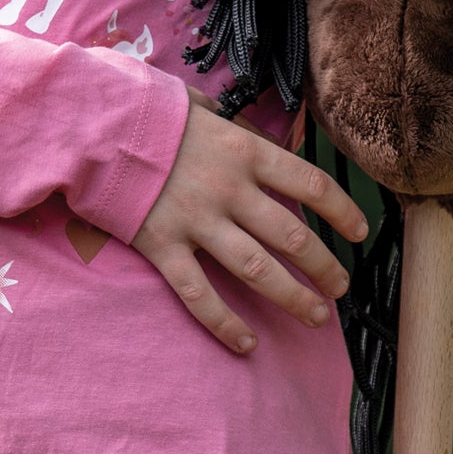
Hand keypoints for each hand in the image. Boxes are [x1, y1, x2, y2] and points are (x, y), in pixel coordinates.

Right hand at [132, 93, 368, 355]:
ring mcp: (197, 221)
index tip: (360, 232)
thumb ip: (232, 128)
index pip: (310, 185)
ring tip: (315, 317)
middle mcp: (229, 189)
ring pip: (258, 269)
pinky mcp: (163, 247)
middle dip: (325, 266)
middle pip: (292, 236)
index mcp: (244, 151)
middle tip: (340, 287)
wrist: (92, 127)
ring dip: (293, 296)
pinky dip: (226, 323)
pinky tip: (247, 344)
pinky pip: (200, 295)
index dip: (342, 211)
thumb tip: (253, 134)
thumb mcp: (201, 109)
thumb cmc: (149, 114)